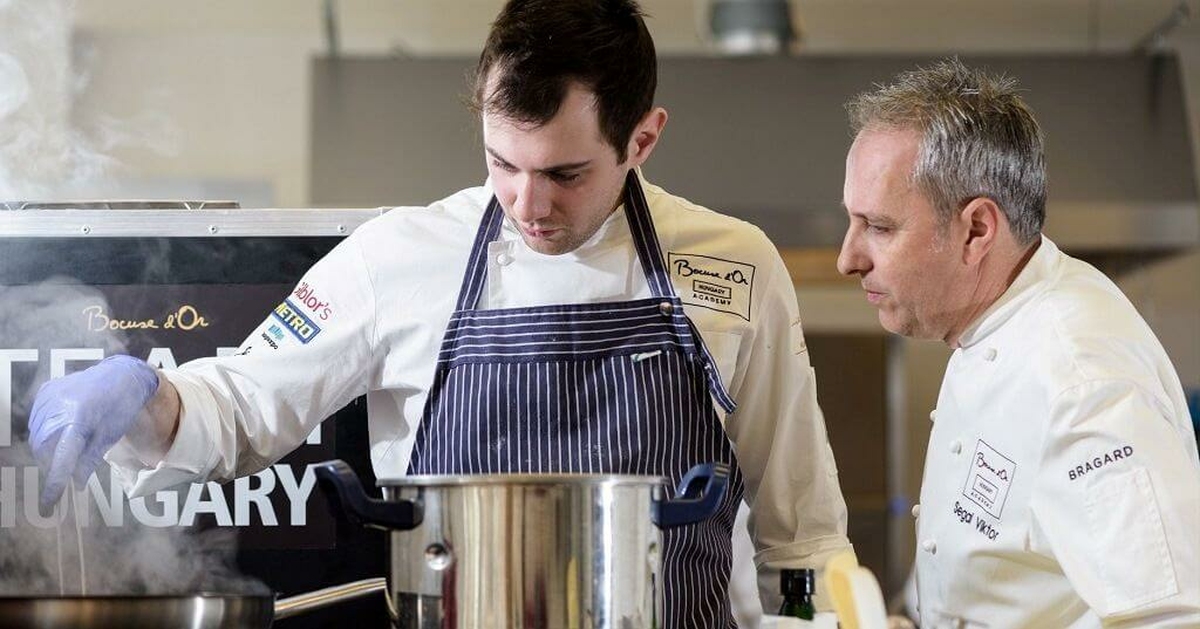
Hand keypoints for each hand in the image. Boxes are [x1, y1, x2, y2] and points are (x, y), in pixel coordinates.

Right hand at [29, 355, 158, 507]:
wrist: (121, 375)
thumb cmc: (120, 407)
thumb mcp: (110, 436)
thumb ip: (89, 459)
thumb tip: (75, 484)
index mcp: (79, 419)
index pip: (62, 458)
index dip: (55, 482)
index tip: (49, 503)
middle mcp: (59, 406)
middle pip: (44, 449)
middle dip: (53, 463)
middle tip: (67, 468)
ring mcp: (49, 396)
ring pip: (37, 436)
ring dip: (48, 447)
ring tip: (69, 443)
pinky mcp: (46, 390)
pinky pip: (37, 419)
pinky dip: (46, 430)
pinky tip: (63, 426)